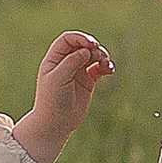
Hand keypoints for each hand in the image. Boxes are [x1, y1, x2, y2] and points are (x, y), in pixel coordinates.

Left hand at [15, 29, 113, 162]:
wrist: (54, 124)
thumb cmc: (51, 101)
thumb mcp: (58, 80)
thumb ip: (71, 62)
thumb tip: (86, 50)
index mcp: (55, 59)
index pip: (68, 40)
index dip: (80, 38)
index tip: (91, 43)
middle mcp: (66, 63)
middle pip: (83, 46)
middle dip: (93, 48)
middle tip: (99, 55)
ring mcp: (78, 71)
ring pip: (93, 55)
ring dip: (102, 56)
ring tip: (106, 65)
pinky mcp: (88, 82)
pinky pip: (100, 68)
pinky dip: (106, 66)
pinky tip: (110, 70)